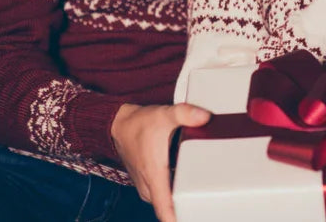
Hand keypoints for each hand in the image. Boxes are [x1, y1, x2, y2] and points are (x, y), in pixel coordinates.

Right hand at [111, 102, 209, 221]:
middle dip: (186, 208)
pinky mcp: (147, 183)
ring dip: (179, 200)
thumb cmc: (139, 124)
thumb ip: (184, 114)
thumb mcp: (163, 115)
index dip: (178, 218)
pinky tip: (186, 183)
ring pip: (166, 202)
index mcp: (154, 175)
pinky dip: (173, 193)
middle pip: (169, 209)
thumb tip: (203, 116)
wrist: (119, 125)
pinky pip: (162, 195)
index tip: (193, 217)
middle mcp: (148, 185)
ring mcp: (147, 186)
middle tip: (206, 204)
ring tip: (198, 193)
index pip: (165, 210)